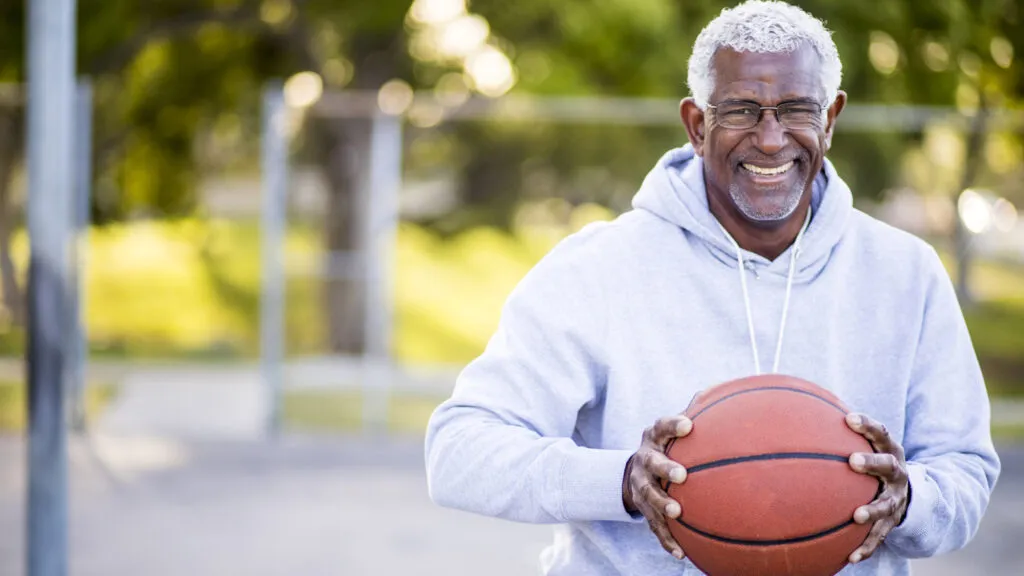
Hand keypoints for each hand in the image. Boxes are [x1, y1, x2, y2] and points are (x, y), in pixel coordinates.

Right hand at [623, 414, 692, 559]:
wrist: (633, 474)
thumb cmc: (666, 447)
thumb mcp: (672, 429)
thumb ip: (695, 412)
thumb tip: (716, 389)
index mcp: (653, 439)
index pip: (661, 427)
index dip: (673, 424)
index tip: (689, 425)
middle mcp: (643, 461)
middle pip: (651, 463)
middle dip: (665, 468)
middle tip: (682, 475)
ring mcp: (641, 487)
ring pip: (648, 497)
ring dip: (661, 504)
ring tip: (676, 512)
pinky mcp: (643, 511)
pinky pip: (654, 527)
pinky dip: (667, 540)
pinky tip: (681, 553)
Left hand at [845, 412, 909, 563]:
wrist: (907, 495)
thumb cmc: (871, 462)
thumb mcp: (865, 444)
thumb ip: (837, 431)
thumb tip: (794, 410)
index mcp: (889, 450)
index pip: (881, 433)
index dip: (867, 424)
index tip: (849, 418)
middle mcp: (896, 473)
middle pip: (887, 466)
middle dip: (871, 463)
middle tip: (852, 461)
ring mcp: (896, 499)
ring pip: (885, 505)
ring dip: (872, 510)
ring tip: (857, 515)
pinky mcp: (892, 523)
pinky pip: (878, 537)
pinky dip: (865, 547)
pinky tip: (850, 558)